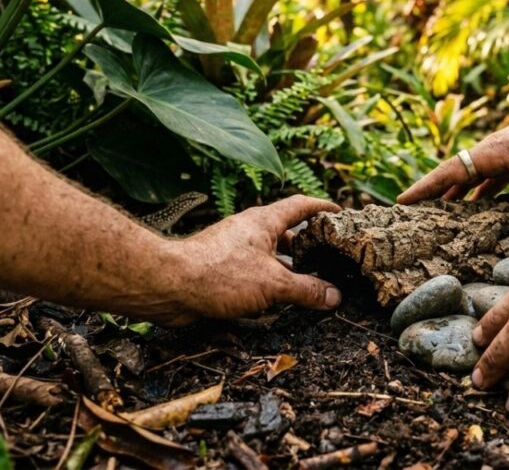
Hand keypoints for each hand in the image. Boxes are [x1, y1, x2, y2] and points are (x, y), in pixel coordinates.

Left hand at [156, 196, 341, 325]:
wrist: (170, 286)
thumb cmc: (220, 274)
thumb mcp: (273, 283)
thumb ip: (306, 289)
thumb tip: (334, 296)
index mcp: (264, 221)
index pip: (300, 206)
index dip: (321, 207)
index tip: (339, 213)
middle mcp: (249, 231)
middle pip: (286, 233)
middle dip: (307, 246)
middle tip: (327, 258)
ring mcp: (234, 250)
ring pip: (269, 256)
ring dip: (287, 269)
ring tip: (308, 285)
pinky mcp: (222, 270)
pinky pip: (254, 273)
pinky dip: (268, 283)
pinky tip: (275, 302)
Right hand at [397, 103, 508, 247]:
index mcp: (493, 152)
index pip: (449, 171)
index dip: (425, 188)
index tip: (402, 202)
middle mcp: (492, 152)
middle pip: (454, 175)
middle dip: (432, 194)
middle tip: (411, 217)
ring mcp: (503, 155)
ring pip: (471, 178)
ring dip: (455, 196)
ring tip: (438, 220)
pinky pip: (489, 180)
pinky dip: (479, 196)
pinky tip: (477, 213)